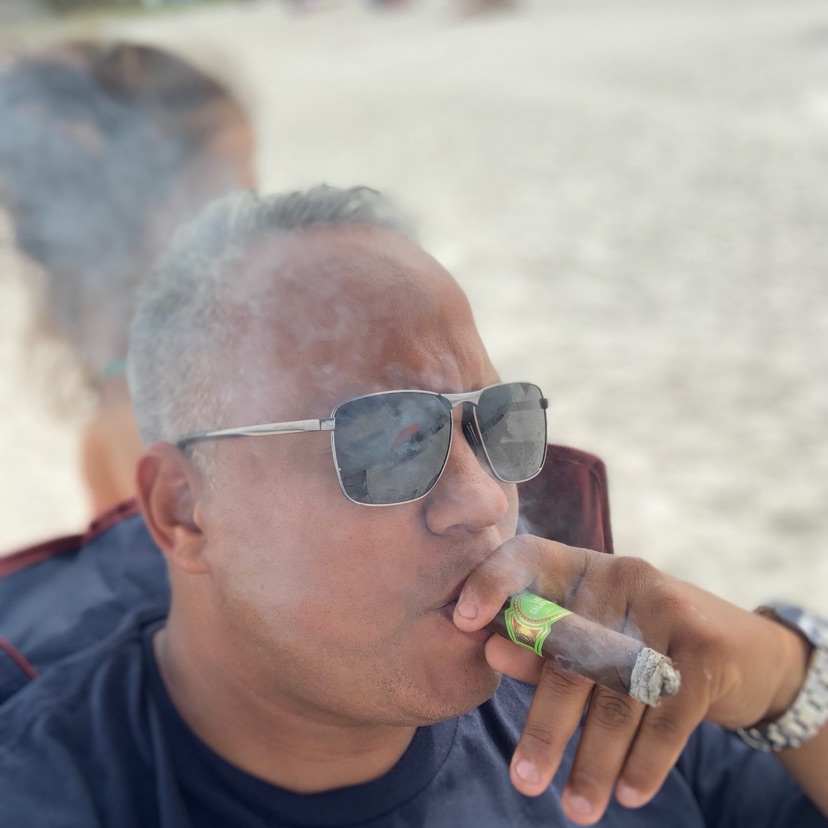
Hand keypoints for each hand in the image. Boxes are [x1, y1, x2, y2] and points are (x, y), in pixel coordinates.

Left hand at [453, 535, 810, 824]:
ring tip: (576, 809)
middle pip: (570, 653)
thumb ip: (541, 648)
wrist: (743, 653)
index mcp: (581, 568)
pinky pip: (666, 714)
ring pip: (616, 694)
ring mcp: (666, 606)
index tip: (462, 624)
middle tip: (524, 782)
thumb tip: (490, 651)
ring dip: (595, 762)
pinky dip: (645, 762)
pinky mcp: (706, 645)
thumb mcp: (590, 640)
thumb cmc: (641, 647)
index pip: (528, 558)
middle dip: (547, 727)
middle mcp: (621, 575)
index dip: (492, 583)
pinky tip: (628, 795)